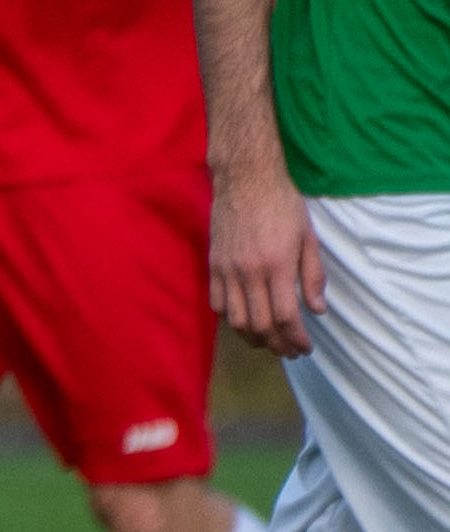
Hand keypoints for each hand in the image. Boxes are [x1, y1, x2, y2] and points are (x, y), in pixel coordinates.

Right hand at [216, 160, 325, 357]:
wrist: (245, 180)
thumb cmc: (283, 205)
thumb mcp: (308, 238)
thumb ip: (312, 276)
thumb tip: (317, 310)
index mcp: (277, 265)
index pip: (285, 316)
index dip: (295, 338)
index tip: (305, 347)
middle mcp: (249, 272)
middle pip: (259, 324)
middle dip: (276, 345)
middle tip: (289, 351)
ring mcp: (227, 270)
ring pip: (235, 320)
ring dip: (252, 338)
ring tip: (267, 343)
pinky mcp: (214, 266)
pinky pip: (218, 303)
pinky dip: (231, 320)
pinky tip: (244, 321)